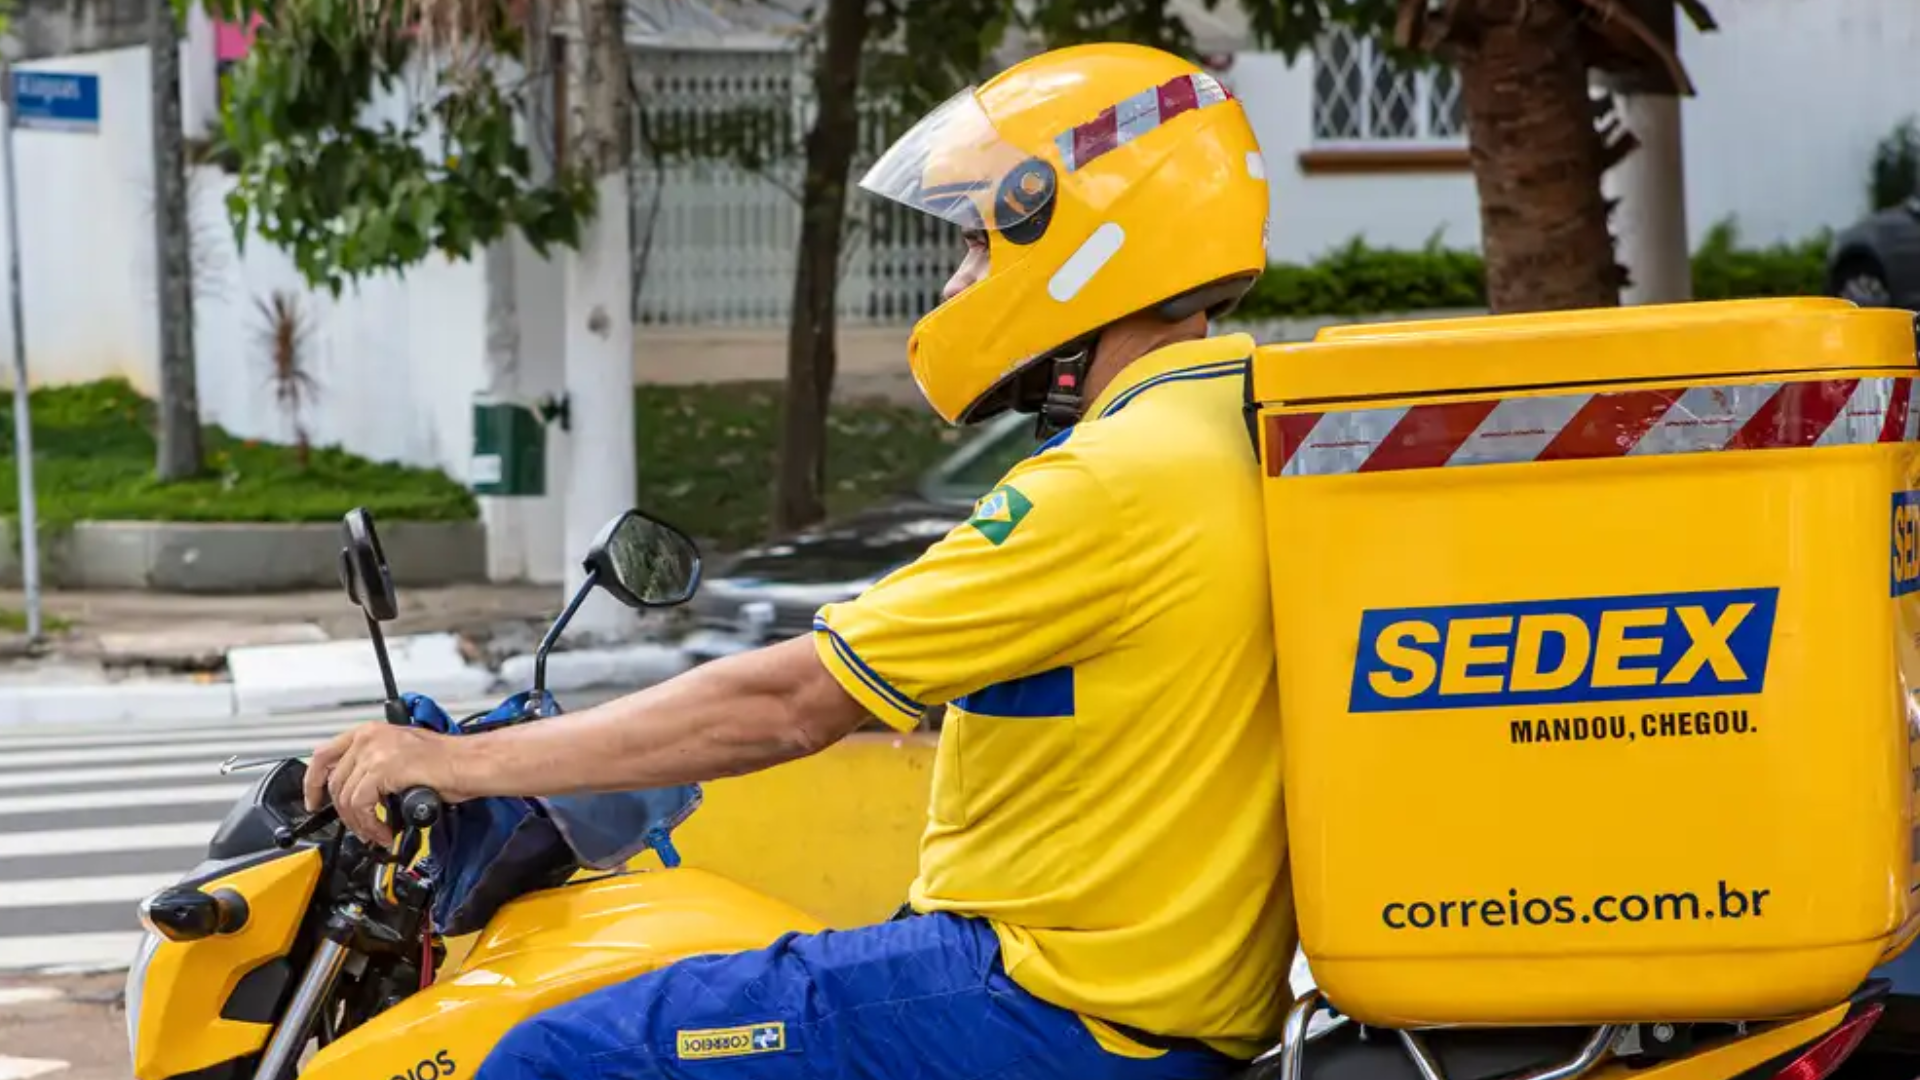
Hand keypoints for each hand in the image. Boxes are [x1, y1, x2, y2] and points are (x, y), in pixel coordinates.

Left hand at [303, 723, 465, 844]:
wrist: (469, 764)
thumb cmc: (449, 762)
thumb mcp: (402, 755)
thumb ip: (376, 765)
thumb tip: (358, 790)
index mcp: (372, 732)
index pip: (324, 755)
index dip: (313, 782)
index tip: (313, 801)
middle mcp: (369, 738)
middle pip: (334, 782)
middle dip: (343, 814)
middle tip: (358, 829)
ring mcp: (375, 752)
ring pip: (345, 798)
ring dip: (359, 824)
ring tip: (376, 833)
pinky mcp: (382, 769)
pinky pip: (361, 806)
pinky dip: (370, 825)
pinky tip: (384, 831)